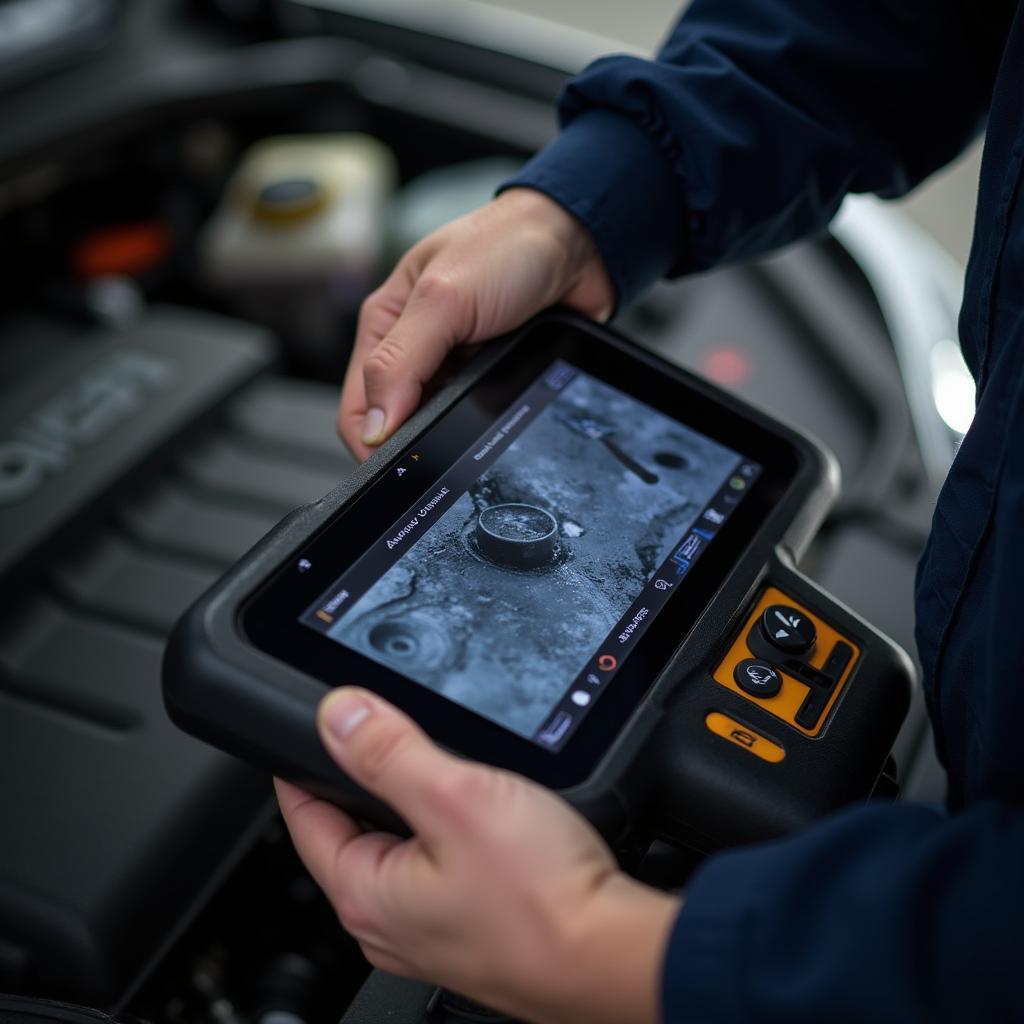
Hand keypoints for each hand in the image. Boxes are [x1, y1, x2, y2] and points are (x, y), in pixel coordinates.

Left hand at [275, 688, 678, 1023]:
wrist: (611, 955)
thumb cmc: (540, 897)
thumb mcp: (455, 797)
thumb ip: (390, 752)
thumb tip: (338, 714)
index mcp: (365, 892)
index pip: (303, 814)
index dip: (304, 760)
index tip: (313, 724)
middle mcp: (387, 922)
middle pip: (349, 830)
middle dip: (361, 777)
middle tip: (382, 728)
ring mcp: (429, 931)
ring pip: (397, 847)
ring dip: (407, 804)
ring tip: (432, 765)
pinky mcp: (469, 929)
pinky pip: (435, 867)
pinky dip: (442, 832)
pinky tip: (476, 814)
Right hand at [339, 188, 614, 459]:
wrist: (579, 241)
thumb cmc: (508, 245)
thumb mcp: (442, 299)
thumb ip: (400, 362)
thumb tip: (374, 427)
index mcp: (385, 325)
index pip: (357, 405)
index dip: (370, 442)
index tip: (397, 465)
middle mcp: (415, 349)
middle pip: (396, 421)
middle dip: (416, 439)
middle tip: (443, 446)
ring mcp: (455, 367)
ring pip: (439, 425)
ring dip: (456, 430)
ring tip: (478, 412)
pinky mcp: (490, 377)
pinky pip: (479, 417)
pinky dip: (486, 420)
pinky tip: (500, 405)